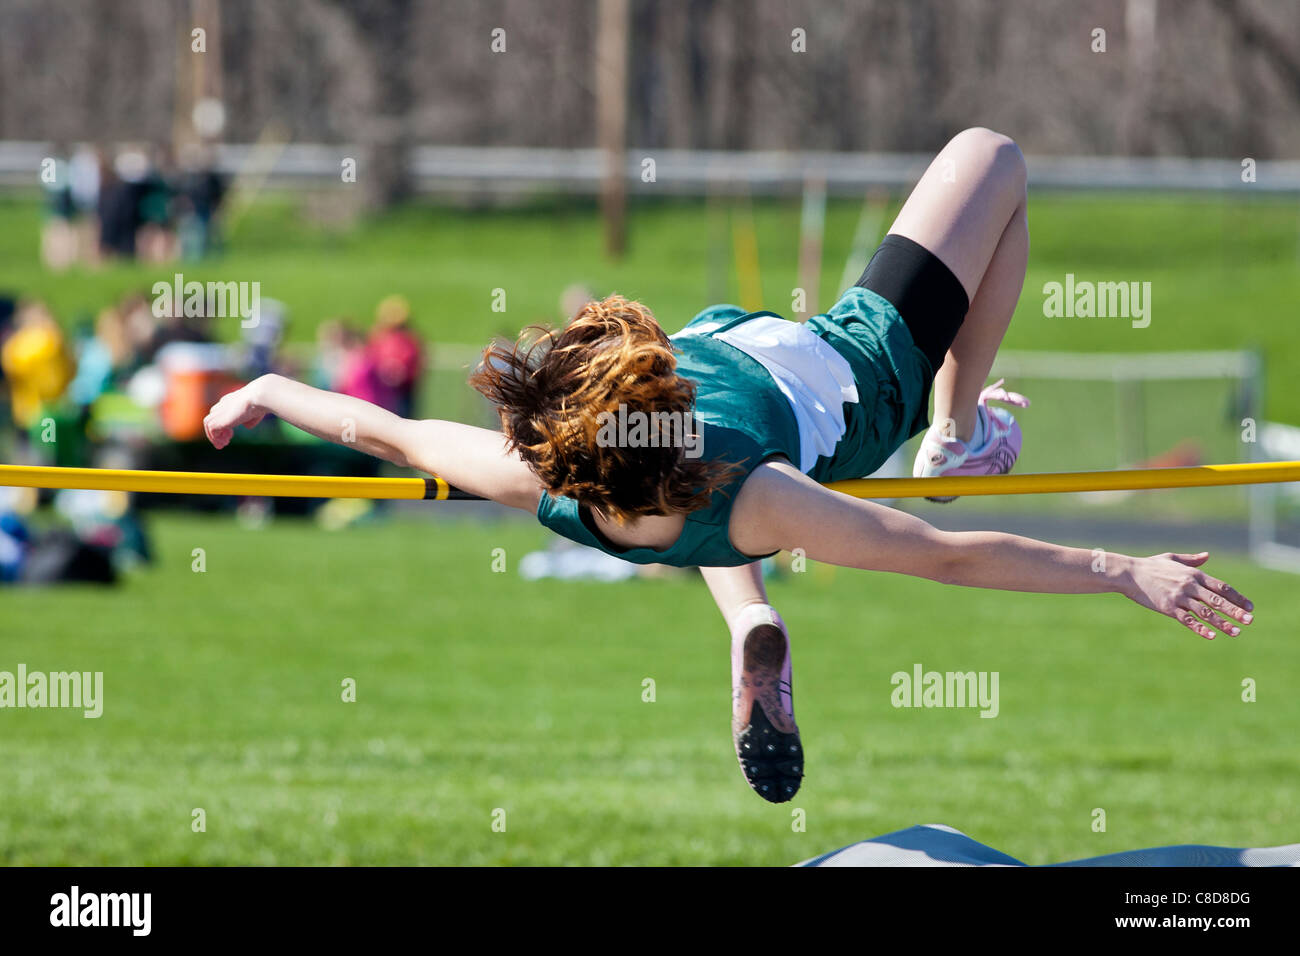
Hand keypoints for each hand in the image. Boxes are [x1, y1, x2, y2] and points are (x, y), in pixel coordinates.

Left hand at [203, 382, 266, 449]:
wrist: (257, 397)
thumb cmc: (260, 403)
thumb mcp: (255, 412)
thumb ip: (249, 418)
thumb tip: (246, 426)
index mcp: (230, 400)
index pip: (220, 411)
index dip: (223, 424)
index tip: (230, 433)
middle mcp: (222, 404)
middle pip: (212, 417)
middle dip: (217, 431)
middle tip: (226, 441)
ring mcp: (218, 412)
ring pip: (208, 423)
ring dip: (214, 436)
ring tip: (224, 444)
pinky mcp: (217, 420)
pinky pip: (211, 430)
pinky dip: (215, 438)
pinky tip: (226, 442)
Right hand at [1123, 551, 1253, 639]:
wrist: (1129, 573)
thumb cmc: (1150, 565)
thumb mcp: (1172, 558)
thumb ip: (1192, 560)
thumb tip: (1207, 556)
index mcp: (1193, 574)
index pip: (1222, 587)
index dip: (1237, 597)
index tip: (1250, 607)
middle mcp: (1189, 585)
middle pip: (1218, 600)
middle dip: (1235, 611)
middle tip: (1250, 620)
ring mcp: (1179, 597)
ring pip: (1206, 612)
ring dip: (1222, 623)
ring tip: (1236, 632)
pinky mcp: (1168, 608)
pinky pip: (1188, 620)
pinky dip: (1200, 628)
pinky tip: (1211, 636)